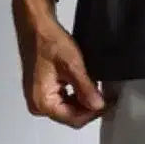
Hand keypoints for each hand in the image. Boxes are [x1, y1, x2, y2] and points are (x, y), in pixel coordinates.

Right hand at [12, 0, 105, 127]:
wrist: (35, 24)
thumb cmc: (48, 40)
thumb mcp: (72, 66)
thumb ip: (86, 90)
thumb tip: (99, 106)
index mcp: (42, 102)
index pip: (74, 120)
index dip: (93, 113)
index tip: (109, 103)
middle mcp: (38, 105)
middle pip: (72, 116)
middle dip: (89, 107)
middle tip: (107, 98)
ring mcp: (39, 99)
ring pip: (70, 110)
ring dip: (85, 101)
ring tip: (97, 90)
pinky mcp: (43, 92)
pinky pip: (65, 101)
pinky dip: (78, 96)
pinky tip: (85, 87)